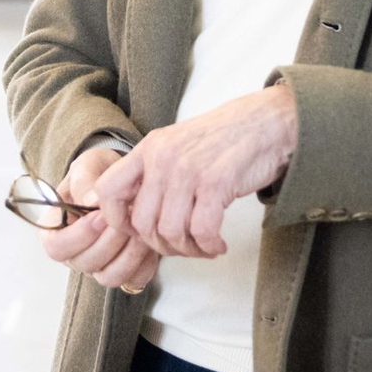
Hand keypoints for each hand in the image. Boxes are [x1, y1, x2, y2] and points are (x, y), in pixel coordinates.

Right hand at [37, 147, 160, 290]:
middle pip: (84, 263)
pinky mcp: (124, 271)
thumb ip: (84, 182)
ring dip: (127, 254)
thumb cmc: (97, 172)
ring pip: (108, 277)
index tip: (100, 216)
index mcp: (56, 228)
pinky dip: (144, 264)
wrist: (123, 178)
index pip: (56, 247)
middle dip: (108, 241)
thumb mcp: (86, 166)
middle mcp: (74, 252)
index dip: (78, 236)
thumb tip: (90, 203)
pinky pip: (134, 280)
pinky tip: (147, 241)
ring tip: (138, 228)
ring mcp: (98, 265)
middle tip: (126, 217)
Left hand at [92, 86, 296, 257]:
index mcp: (148, 148)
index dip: (117, 220)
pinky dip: (209, 246)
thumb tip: (136, 219)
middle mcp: (162, 157)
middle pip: (142, 223)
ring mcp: (188, 169)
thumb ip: (153, 175)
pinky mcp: (216, 183)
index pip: (107, 190)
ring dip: (189, 249)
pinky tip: (218, 245)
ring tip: (204, 246)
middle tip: (183, 247)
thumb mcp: (176, 147)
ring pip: (171, 231)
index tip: (139, 232)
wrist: (264, 122)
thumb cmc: (222, 140)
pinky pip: (202, 231)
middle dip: (162, 246)